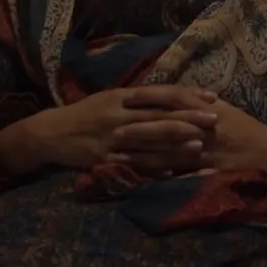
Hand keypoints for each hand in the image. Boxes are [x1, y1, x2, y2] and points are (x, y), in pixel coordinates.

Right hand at [0, 86, 219, 176]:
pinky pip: (132, 164)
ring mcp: (112, 138)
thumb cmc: (87, 113)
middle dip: (188, 118)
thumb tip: (173, 96)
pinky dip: (151, 169)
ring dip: (174, 145)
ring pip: (148, 142)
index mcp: (122, 96)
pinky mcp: (104, 159)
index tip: (212, 97)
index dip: (188, 95)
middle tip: (215, 120)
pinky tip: (170, 172)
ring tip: (198, 146)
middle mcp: (119, 114)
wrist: (51, 132)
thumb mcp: (110, 98)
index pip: (161, 94)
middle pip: (159, 116)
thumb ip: (139, 99)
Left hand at [113, 102, 266, 175]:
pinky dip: (161, 175)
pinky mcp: (208, 171)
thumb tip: (176, 93)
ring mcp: (206, 152)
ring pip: (168, 152)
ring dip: (142, 154)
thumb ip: (200, 102)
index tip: (127, 95)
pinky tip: (143, 178)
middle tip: (113, 130)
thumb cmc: (246, 129)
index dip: (150, 96)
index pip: (174, 97)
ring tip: (118, 156)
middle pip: (165, 125)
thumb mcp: (224, 109)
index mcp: (207, 109)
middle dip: (138, 128)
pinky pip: (181, 174)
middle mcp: (204, 128)